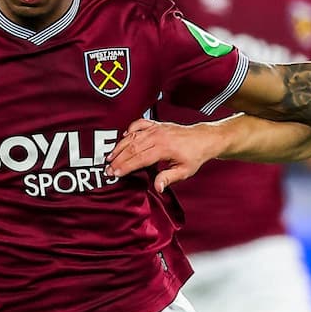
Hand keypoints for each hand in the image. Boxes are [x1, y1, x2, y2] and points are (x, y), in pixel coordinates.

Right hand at [106, 119, 223, 191]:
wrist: (202, 139)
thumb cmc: (194, 156)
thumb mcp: (184, 171)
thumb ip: (169, 178)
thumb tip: (157, 187)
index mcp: (164, 148)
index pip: (140, 158)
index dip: (126, 166)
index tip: (115, 173)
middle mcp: (158, 136)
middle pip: (132, 148)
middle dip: (118, 159)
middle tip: (108, 169)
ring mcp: (156, 129)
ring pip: (132, 136)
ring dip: (119, 146)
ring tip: (110, 157)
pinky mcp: (156, 124)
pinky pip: (139, 124)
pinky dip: (129, 129)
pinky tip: (123, 137)